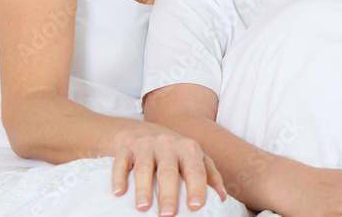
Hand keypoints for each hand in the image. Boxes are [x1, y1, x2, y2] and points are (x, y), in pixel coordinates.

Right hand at [110, 124, 224, 215]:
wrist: (143, 132)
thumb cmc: (174, 152)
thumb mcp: (195, 158)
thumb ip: (210, 176)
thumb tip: (222, 198)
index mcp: (189, 149)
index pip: (195, 169)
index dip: (196, 187)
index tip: (196, 206)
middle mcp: (168, 144)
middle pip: (169, 170)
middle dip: (169, 193)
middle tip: (169, 214)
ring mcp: (146, 145)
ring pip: (144, 167)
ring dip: (144, 188)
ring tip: (144, 208)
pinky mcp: (126, 148)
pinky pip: (121, 162)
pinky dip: (119, 178)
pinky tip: (119, 193)